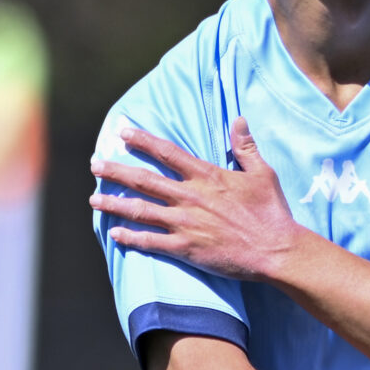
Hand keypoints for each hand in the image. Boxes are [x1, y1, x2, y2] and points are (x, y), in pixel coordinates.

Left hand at [91, 118, 307, 282]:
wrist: (276, 250)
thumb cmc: (271, 211)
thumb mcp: (263, 173)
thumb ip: (245, 146)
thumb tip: (238, 119)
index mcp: (207, 176)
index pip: (167, 152)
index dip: (142, 140)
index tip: (122, 131)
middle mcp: (191, 197)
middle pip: (144, 180)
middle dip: (116, 171)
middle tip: (95, 164)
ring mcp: (186, 224)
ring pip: (141, 210)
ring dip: (115, 204)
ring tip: (93, 200)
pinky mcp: (186, 248)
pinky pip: (151, 242)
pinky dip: (131, 238)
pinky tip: (115, 234)